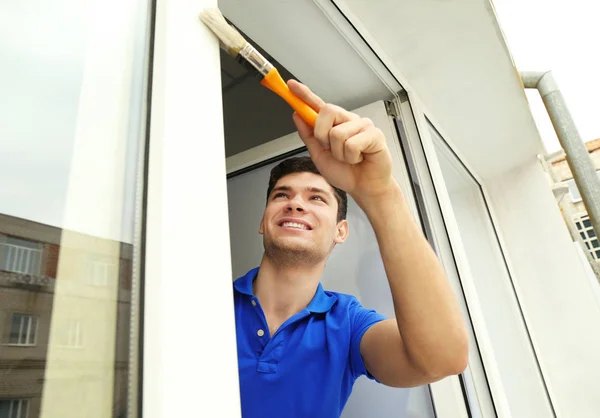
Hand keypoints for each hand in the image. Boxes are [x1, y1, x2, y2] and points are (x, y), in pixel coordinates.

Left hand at [288, 80, 393, 200]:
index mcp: (334, 123)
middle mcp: (348, 120)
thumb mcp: (319, 155)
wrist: (364, 188)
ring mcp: (362, 126)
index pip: (318, 105)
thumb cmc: (346, 172)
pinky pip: (352, 144)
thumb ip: (308, 135)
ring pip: (337, 133)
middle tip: (332, 150)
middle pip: (327, 111)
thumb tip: (297, 115)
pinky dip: (351, 158)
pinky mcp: (375, 135)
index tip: (291, 86)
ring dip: (339, 154)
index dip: (304, 94)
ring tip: (350, 158)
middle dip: (322, 135)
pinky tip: (359, 159)